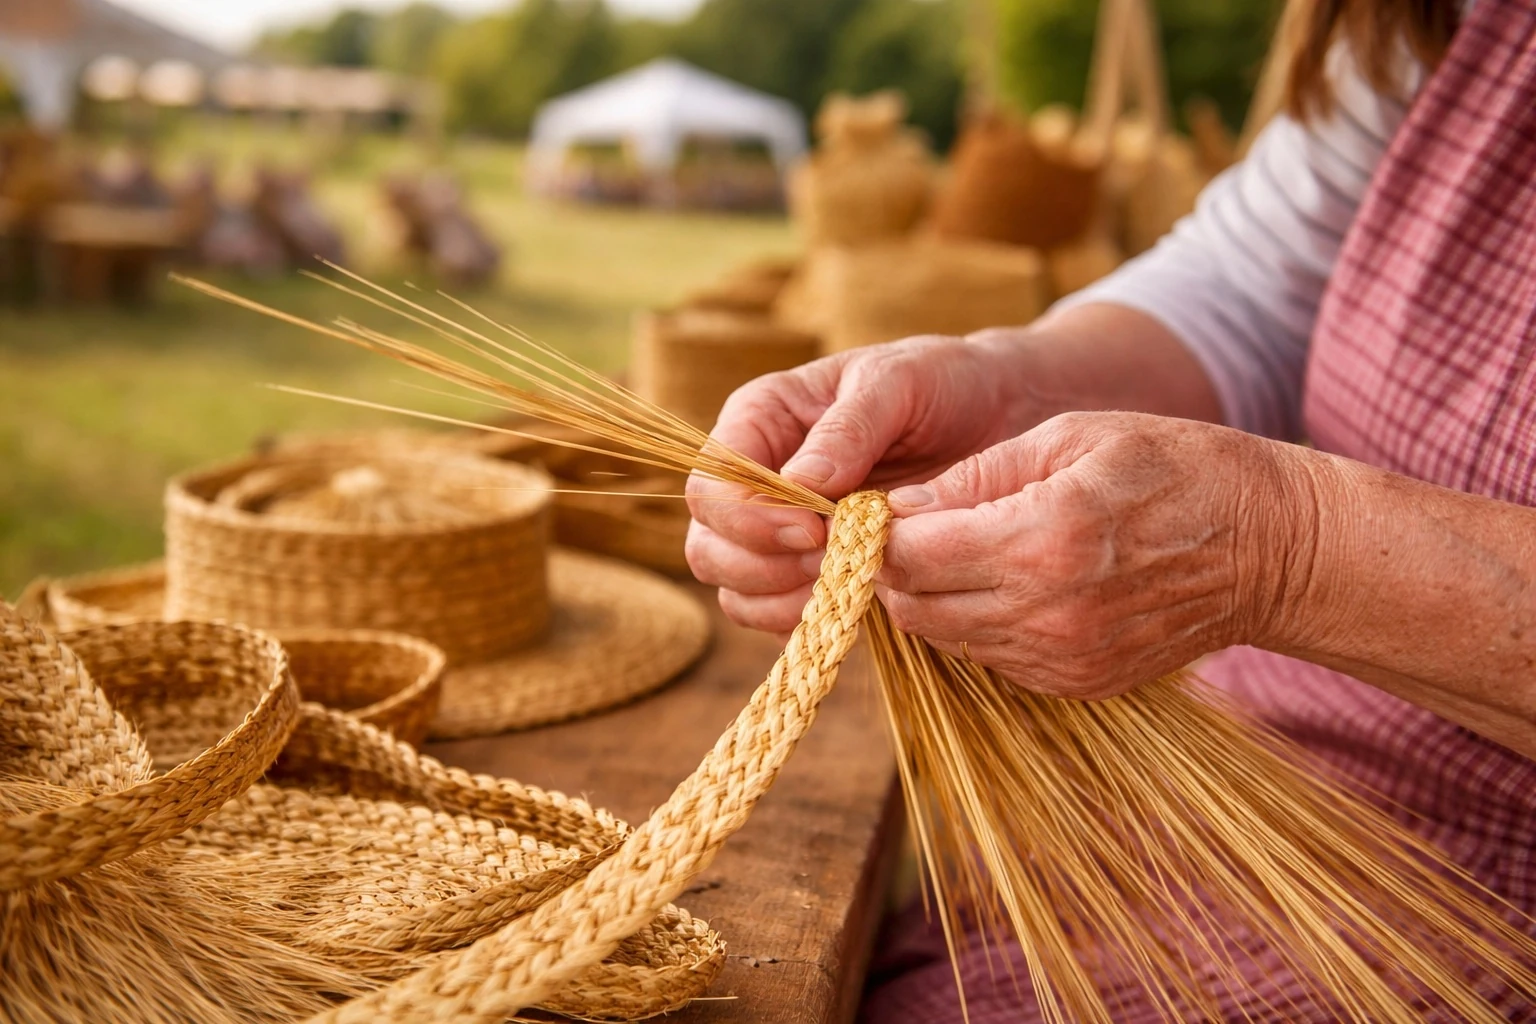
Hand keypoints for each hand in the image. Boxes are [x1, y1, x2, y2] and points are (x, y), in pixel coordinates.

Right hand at [686, 333, 1044, 633]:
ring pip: (734, 588)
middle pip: (709, 544)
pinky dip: (806, 619)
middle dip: (761, 565)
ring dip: (781, 599)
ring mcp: (779, 529)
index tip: (813, 529)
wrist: (997, 415)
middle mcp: (756, 478)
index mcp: (760, 419)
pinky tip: (854, 599)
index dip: (749, 519)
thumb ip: (848, 429)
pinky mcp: (813, 569)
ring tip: (847, 580)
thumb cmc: (942, 382)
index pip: (713, 484)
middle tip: (833, 560)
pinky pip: (777, 612)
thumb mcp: (898, 383)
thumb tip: (801, 483)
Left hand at [875, 411, 1311, 698]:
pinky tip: (1002, 580)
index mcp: (1041, 540)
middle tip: (905, 528)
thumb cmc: (1177, 468)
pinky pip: (989, 656)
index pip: (908, 554)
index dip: (876, 531)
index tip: (874, 507)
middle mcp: (1045, 614)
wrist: (1272, 548)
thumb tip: (899, 507)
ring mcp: (1061, 659)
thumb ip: (977, 476)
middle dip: (892, 568)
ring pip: (943, 637)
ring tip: (953, 549)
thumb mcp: (1074, 437)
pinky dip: (975, 621)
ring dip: (930, 596)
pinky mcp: (1076, 682)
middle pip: (912, 605)